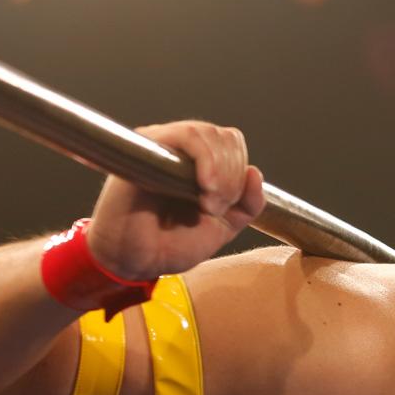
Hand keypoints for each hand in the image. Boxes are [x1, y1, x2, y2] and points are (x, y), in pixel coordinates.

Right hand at [85, 120, 265, 280]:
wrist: (139, 262)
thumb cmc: (173, 244)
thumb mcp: (224, 227)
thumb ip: (247, 204)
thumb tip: (255, 172)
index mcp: (198, 163)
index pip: (231, 143)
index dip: (239, 172)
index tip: (226, 207)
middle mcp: (178, 150)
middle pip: (223, 136)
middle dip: (231, 176)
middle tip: (215, 208)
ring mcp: (160, 146)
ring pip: (205, 133)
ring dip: (219, 170)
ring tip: (207, 203)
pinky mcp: (144, 149)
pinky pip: (184, 136)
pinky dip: (205, 160)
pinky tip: (202, 188)